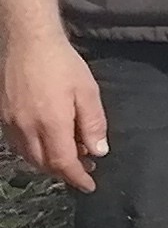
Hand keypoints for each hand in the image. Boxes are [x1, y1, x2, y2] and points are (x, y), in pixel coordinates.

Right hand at [2, 29, 107, 192]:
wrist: (27, 41)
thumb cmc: (61, 64)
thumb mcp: (88, 92)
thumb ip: (93, 124)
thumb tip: (98, 152)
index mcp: (50, 124)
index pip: (63, 163)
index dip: (77, 177)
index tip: (90, 185)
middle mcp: (26, 128)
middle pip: (44, 164)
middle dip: (64, 172)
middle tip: (85, 168)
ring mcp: (11, 122)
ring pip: (28, 156)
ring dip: (48, 162)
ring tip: (70, 155)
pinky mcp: (3, 115)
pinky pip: (18, 143)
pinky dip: (34, 150)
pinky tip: (47, 141)